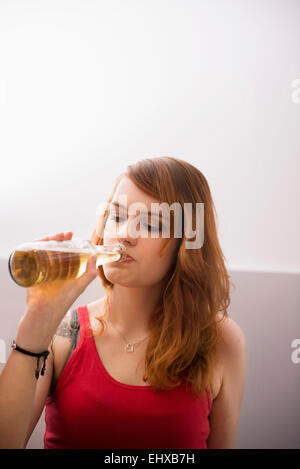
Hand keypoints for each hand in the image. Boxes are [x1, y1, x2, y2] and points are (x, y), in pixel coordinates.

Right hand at [16, 232, 97, 351]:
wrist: (42, 315)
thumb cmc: (61, 304)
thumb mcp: (78, 288)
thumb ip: (89, 274)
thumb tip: (94, 257)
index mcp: (64, 272)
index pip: (65, 252)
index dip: (69, 243)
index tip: (72, 236)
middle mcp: (52, 270)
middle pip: (53, 249)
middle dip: (58, 239)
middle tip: (64, 234)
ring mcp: (40, 270)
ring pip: (42, 251)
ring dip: (47, 241)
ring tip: (54, 237)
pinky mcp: (30, 273)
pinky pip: (30, 257)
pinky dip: (34, 248)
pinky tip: (40, 243)